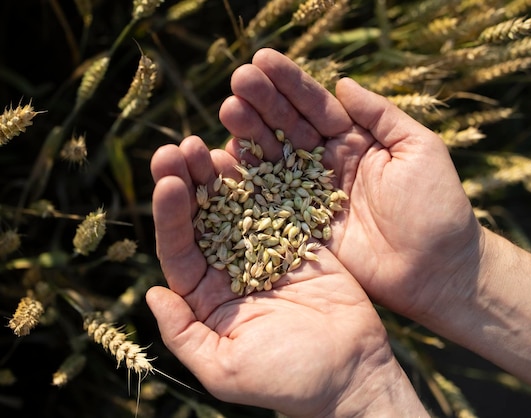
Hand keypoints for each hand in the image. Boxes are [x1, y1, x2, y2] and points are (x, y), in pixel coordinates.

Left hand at [147, 136, 423, 415]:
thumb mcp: (226, 369)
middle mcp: (232, 270)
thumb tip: (152, 293)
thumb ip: (184, 334)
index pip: (180, 249)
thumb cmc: (289, 379)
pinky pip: (279, 204)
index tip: (167, 181)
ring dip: (223, 173)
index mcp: (209, 299)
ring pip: (238, 205)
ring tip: (208, 141)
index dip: (171, 214)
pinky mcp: (299, 240)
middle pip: (203, 219)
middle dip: (189, 182)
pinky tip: (254, 153)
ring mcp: (266, 251)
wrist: (352, 372)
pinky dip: (267, 180)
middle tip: (180, 147)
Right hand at [219, 49, 481, 321]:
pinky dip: (248, 180)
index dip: (290, 83)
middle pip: (289, 127)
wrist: (437, 269)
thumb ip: (380, 116)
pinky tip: (227, 157)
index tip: (261, 59)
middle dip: (263, 102)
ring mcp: (313, 196)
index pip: (316, 105)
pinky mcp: (304, 228)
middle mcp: (329, 163)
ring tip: (229, 109)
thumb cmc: (437, 206)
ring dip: (250, 134)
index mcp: (356, 140)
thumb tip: (343, 83)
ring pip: (274, 158)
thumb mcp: (418, 149)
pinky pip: (271, 200)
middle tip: (238, 80)